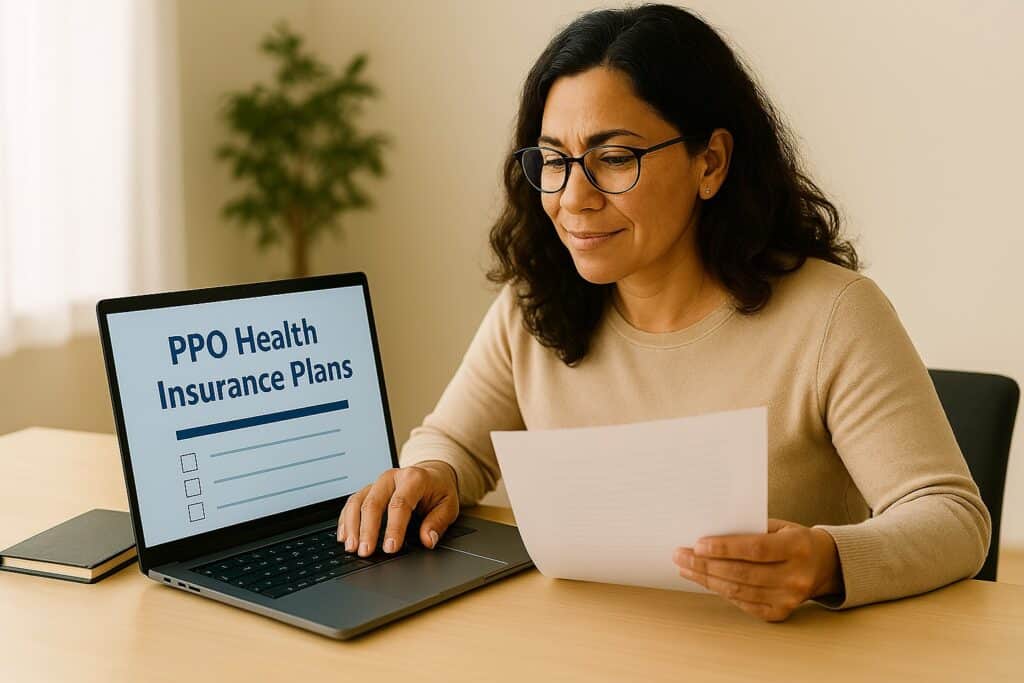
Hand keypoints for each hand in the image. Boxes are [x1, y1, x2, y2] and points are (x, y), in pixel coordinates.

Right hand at [338, 460, 458, 556]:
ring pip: (358, 501)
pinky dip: (346, 520)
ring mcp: (378, 482)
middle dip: (367, 529)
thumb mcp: (449, 505)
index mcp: (414, 478)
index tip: (390, 548)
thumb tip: (428, 540)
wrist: (433, 474)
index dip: (394, 527)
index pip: (400, 504)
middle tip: (365, 552)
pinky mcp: (368, 489)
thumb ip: (438, 522)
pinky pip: (352, 502)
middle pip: (373, 502)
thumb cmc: (439, 490)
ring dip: (352, 526)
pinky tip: (344, 536)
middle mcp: (392, 477)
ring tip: (351, 547)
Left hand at [673, 519, 842, 621]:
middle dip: (705, 565)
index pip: (755, 549)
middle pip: (742, 573)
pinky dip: (722, 592)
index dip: (724, 548)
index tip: (697, 545)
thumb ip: (750, 530)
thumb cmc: (794, 540)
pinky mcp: (781, 613)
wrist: (825, 565)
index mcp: (797, 547)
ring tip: (686, 568)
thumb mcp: (780, 526)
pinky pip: (744, 604)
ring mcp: (789, 598)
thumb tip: (709, 535)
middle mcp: (796, 576)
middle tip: (680, 556)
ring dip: (707, 580)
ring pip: (739, 591)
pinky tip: (705, 581)